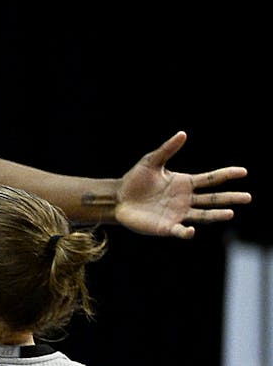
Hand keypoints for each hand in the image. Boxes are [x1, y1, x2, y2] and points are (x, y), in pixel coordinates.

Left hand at [115, 131, 249, 238]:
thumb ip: (167, 149)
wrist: (118, 198)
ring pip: (203, 215)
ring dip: (216, 215)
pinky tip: (191, 230)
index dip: (226, 175)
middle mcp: (186, 200)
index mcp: (185, 183)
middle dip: (230, 198)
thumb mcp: (151, 161)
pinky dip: (186, 232)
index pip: (210, 179)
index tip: (243, 171)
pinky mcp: (167, 227)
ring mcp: (178, 214)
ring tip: (231, 213)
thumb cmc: (135, 179)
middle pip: (213, 199)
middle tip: (248, 197)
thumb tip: (183, 134)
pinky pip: (180, 231)